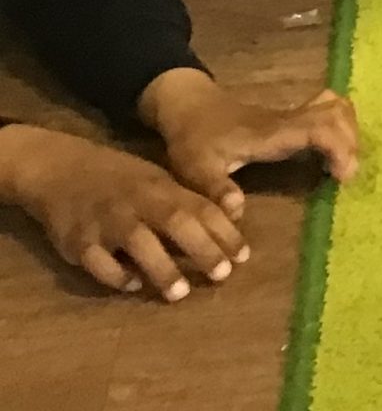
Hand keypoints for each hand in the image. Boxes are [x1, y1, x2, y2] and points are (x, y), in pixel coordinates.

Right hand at [0, 124, 246, 300]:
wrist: (59, 168)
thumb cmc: (117, 177)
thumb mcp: (155, 180)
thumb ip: (183, 202)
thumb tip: (223, 226)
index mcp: (161, 187)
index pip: (201, 208)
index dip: (225, 232)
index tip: (243, 257)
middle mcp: (138, 202)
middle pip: (177, 223)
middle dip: (203, 250)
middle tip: (223, 276)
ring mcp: (107, 221)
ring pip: (140, 244)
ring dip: (162, 269)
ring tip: (180, 293)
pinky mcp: (78, 240)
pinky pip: (99, 262)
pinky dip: (117, 276)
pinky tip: (132, 286)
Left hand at [140, 70, 360, 218]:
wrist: (188, 106)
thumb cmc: (194, 138)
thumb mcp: (196, 168)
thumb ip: (216, 189)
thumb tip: (238, 212)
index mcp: (271, 133)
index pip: (319, 129)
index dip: (339, 149)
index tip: (343, 177)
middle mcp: (288, 120)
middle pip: (337, 114)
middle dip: (351, 143)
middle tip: (346, 175)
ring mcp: (291, 115)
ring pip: (336, 107)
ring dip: (349, 131)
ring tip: (343, 163)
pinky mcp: (291, 117)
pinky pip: (329, 110)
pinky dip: (341, 126)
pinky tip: (333, 149)